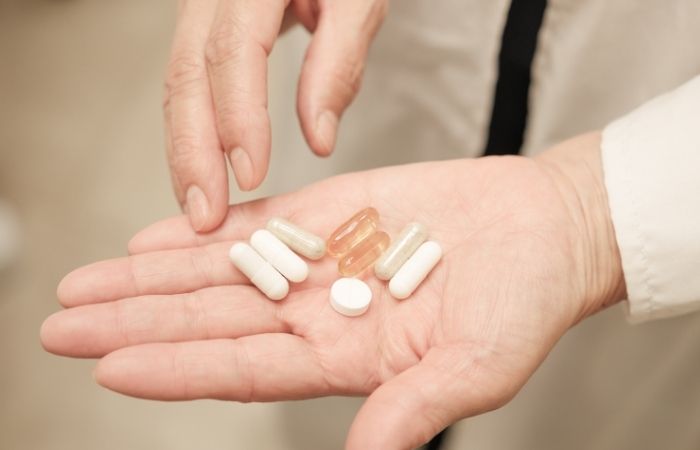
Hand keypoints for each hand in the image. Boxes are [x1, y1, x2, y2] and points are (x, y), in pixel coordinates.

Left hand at [42, 133, 623, 448]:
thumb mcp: (478, 368)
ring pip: (219, 272)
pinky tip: (154, 239)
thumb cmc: (525, 305)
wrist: (546, 231)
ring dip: (152, 278)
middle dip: (136, 324)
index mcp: (348, 358)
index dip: (178, 368)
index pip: (243, 370)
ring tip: (87, 283)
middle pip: (211, 322)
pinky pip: (256, 223)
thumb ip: (413, 409)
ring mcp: (322, 260)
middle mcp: (321, 312)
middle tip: (62, 327)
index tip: (111, 368)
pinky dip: (203, 231)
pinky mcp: (335, 212)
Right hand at [165, 0, 387, 231]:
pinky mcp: (202, 29)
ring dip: (183, 149)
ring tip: (197, 205)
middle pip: (186, 75)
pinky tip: (198, 169)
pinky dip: (191, 131)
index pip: (232, 52)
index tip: (251, 176)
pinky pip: (187, 82)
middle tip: (205, 215)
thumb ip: (339, 64)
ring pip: (177, 83)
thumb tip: (318, 140)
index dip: (238, 117)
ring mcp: (198, 9)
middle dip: (192, 151)